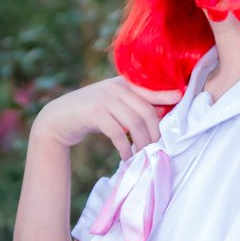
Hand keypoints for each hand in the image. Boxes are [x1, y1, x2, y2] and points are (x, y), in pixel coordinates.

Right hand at [33, 77, 182, 160]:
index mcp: (123, 83)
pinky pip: (118, 133)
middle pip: (147, 112)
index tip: (181, 101)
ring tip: (143, 156)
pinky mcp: (95, 113)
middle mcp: (116, 87)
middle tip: (157, 149)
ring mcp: (105, 99)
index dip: (167, 96)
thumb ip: (133, 105)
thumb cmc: (91, 114)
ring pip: (135, 124)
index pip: (151, 90)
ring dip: (142, 144)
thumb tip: (162, 114)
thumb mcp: (113, 105)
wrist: (58, 118)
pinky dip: (125, 148)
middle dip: (155, 133)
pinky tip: (127, 157)